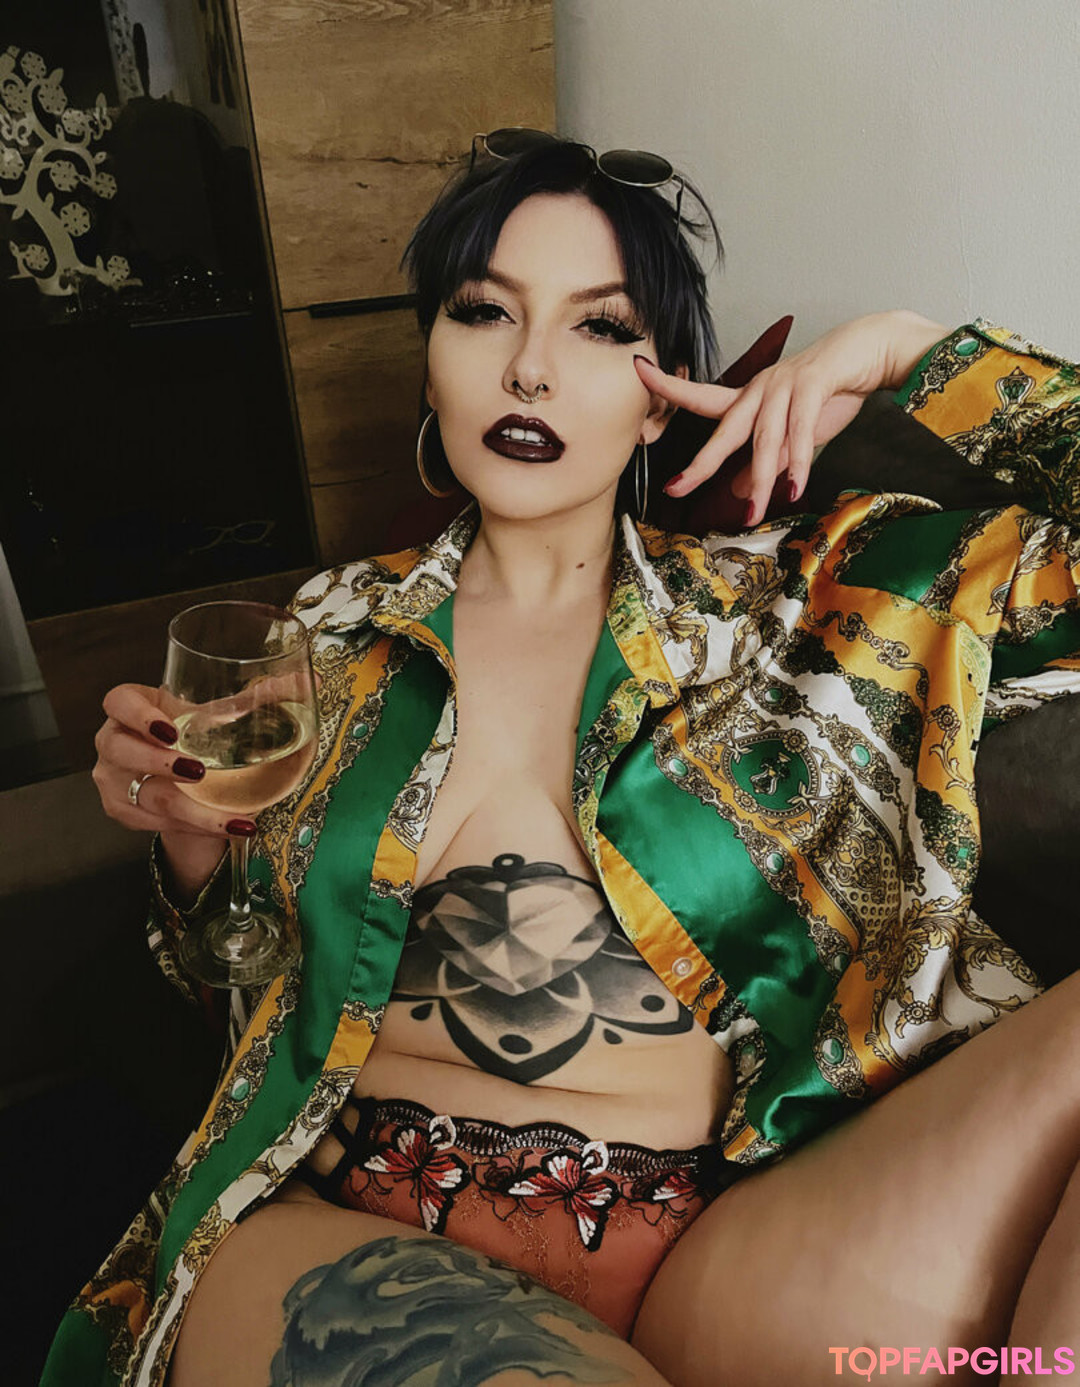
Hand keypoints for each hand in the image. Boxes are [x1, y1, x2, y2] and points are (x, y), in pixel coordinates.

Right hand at [93, 683, 242, 897]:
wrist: (184, 776)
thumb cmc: (193, 733)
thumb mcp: (216, 714)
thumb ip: (252, 699)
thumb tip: (301, 682)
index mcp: (131, 706)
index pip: (118, 701)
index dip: (138, 715)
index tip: (171, 731)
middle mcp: (113, 741)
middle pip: (122, 751)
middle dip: (160, 764)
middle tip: (198, 772)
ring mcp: (113, 778)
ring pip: (148, 797)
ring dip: (193, 810)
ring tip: (231, 819)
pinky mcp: (124, 810)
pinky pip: (158, 823)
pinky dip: (197, 827)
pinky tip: (229, 827)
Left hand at [636, 310, 947, 523]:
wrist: (873, 350)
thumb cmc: (831, 390)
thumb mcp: (794, 434)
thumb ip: (767, 462)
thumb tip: (740, 491)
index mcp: (750, 396)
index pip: (702, 397)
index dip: (669, 387)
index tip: (636, 371)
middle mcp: (760, 388)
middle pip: (725, 429)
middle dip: (701, 462)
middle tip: (677, 487)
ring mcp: (785, 384)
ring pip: (766, 440)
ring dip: (762, 480)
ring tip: (754, 515)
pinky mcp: (813, 383)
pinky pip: (801, 429)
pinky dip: (798, 461)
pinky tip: (794, 488)